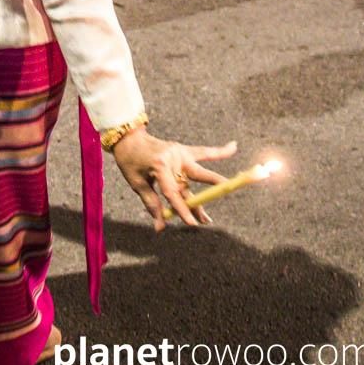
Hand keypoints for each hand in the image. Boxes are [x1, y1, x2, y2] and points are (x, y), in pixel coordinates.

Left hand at [112, 128, 236, 230]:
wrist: (129, 138)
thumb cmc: (130, 162)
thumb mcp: (136, 183)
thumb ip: (151, 203)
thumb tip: (161, 226)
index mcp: (160, 166)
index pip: (173, 192)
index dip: (181, 209)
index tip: (191, 223)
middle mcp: (173, 159)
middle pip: (190, 184)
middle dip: (198, 204)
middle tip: (206, 220)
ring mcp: (179, 152)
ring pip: (201, 170)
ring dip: (214, 184)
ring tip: (229, 192)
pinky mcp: (183, 149)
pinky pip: (204, 152)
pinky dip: (219, 151)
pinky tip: (234, 147)